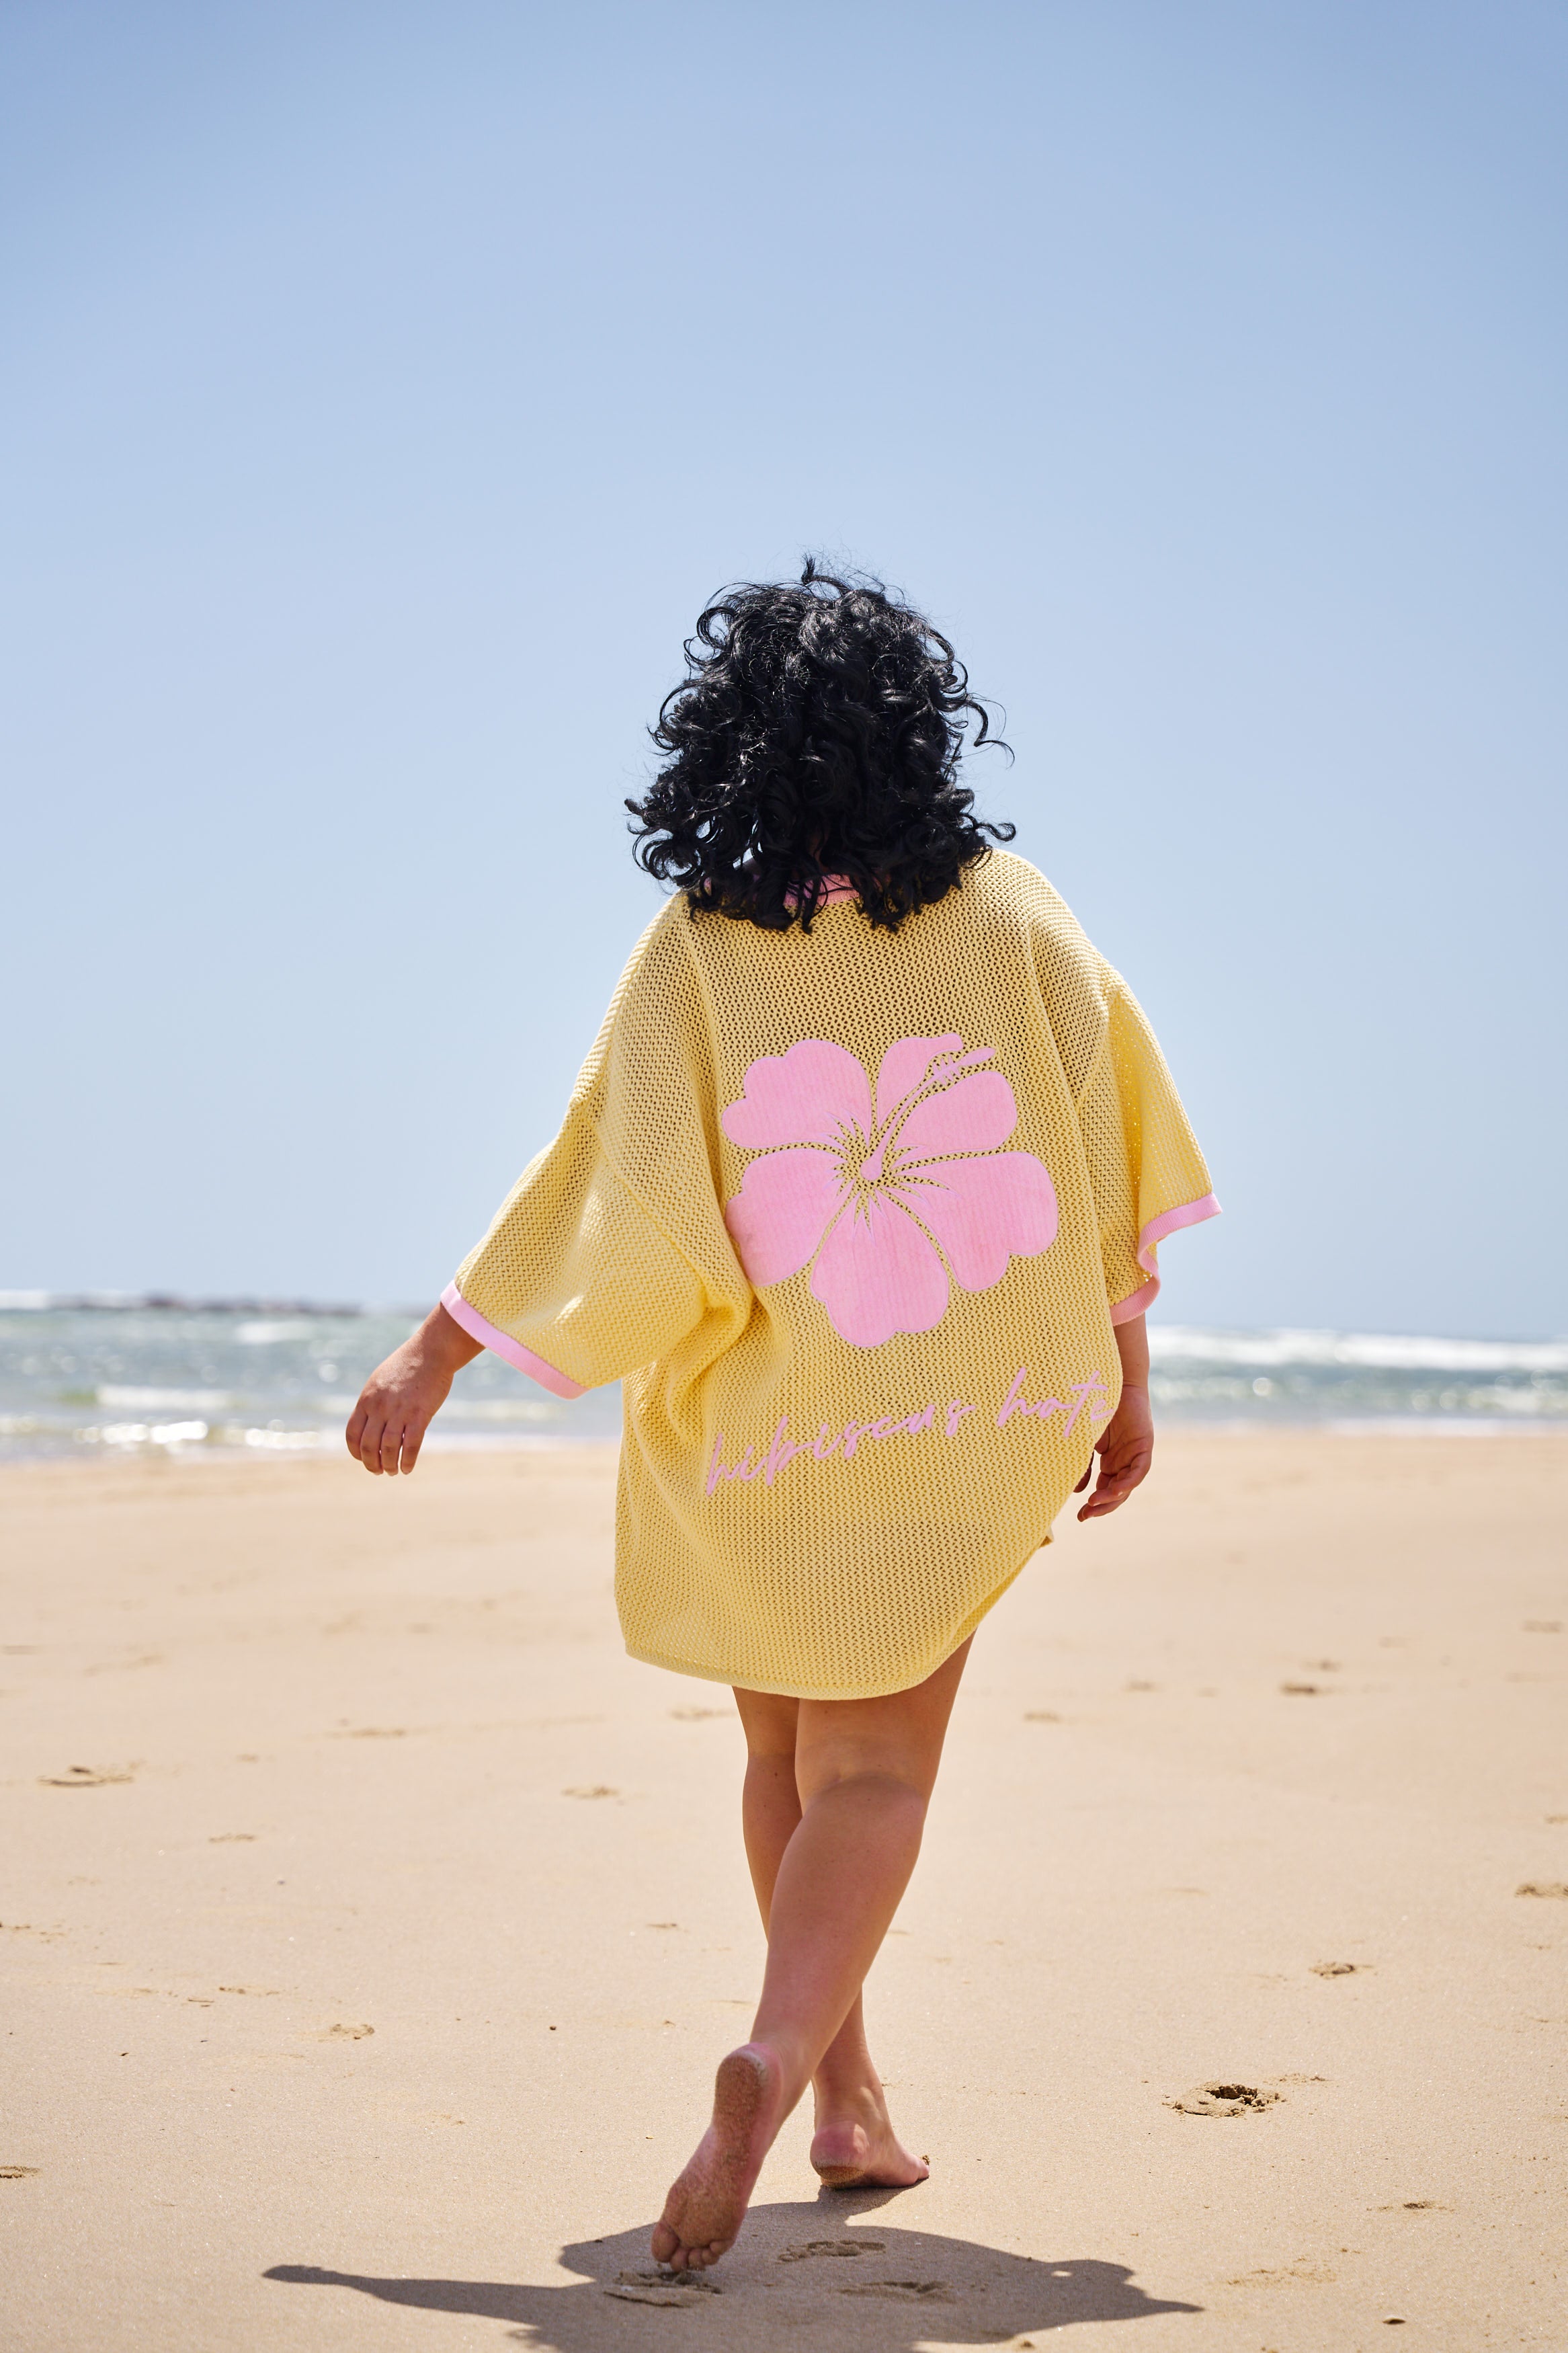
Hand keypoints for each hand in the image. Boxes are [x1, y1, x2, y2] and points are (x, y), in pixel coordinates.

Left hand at [344, 1301, 478, 1475]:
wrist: (431, 1351)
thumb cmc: (407, 1365)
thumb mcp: (380, 1381)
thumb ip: (373, 1402)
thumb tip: (371, 1424)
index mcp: (366, 1399)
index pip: (352, 1434)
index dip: (356, 1452)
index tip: (363, 1460)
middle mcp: (379, 1407)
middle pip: (368, 1446)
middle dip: (371, 1464)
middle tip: (379, 1471)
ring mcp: (399, 1411)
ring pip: (388, 1449)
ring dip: (388, 1466)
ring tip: (393, 1472)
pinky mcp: (420, 1414)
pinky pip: (410, 1446)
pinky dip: (407, 1461)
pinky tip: (408, 1468)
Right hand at [1074, 1383, 1152, 1520]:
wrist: (1109, 1379)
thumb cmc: (1093, 1405)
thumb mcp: (1083, 1440)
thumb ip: (1081, 1463)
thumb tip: (1076, 1490)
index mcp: (1109, 1460)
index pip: (1104, 1488)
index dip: (1093, 1504)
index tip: (1079, 1516)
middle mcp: (1123, 1460)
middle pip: (1116, 1492)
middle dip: (1102, 1506)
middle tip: (1085, 1517)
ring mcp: (1134, 1454)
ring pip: (1127, 1485)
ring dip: (1112, 1497)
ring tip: (1095, 1504)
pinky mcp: (1144, 1446)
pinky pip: (1139, 1471)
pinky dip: (1128, 1482)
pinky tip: (1116, 1491)